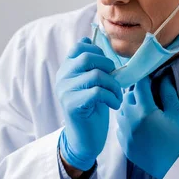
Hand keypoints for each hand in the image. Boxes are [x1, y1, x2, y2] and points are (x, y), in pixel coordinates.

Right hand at [56, 37, 122, 170]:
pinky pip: (97, 92)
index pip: (79, 48)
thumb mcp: (91, 83)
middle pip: (87, 57)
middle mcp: (62, 78)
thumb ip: (89, 64)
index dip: (98, 52)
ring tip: (117, 96)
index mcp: (66, 70)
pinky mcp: (73, 105)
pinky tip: (114, 104)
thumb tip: (88, 39)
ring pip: (95, 75)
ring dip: (113, 85)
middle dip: (108, 66)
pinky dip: (112, 97)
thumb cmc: (92, 110)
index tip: (108, 67)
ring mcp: (65, 91)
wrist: (85, 139)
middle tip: (115, 81)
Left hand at [116, 76, 178, 178]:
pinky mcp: (125, 147)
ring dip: (129, 108)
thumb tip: (163, 77)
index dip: (144, 78)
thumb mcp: (178, 113)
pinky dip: (126, 123)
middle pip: (126, 98)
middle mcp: (131, 122)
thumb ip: (167, 93)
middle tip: (147, 93)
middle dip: (136, 93)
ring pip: (120, 113)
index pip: (139, 85)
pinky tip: (138, 124)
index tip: (148, 76)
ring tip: (142, 109)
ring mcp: (126, 136)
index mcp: (145, 111)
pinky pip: (119, 129)